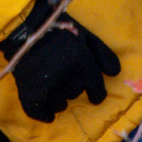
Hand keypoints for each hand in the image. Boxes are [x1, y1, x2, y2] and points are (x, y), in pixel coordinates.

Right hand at [0, 0, 120, 121]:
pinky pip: (40, 113)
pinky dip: (44, 114)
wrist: (26, 27)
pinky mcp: (32, 96)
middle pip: (76, 94)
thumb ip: (104, 55)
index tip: (93, 93)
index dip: (96, 93)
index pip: (98, 92)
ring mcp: (51, 91)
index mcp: (86, 69)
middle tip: (63, 72)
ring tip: (51, 84)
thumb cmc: (60, 29)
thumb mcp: (88, 36)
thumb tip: (115, 74)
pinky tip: (46, 112)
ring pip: (59, 105)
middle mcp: (71, 84)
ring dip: (59, 99)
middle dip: (73, 87)